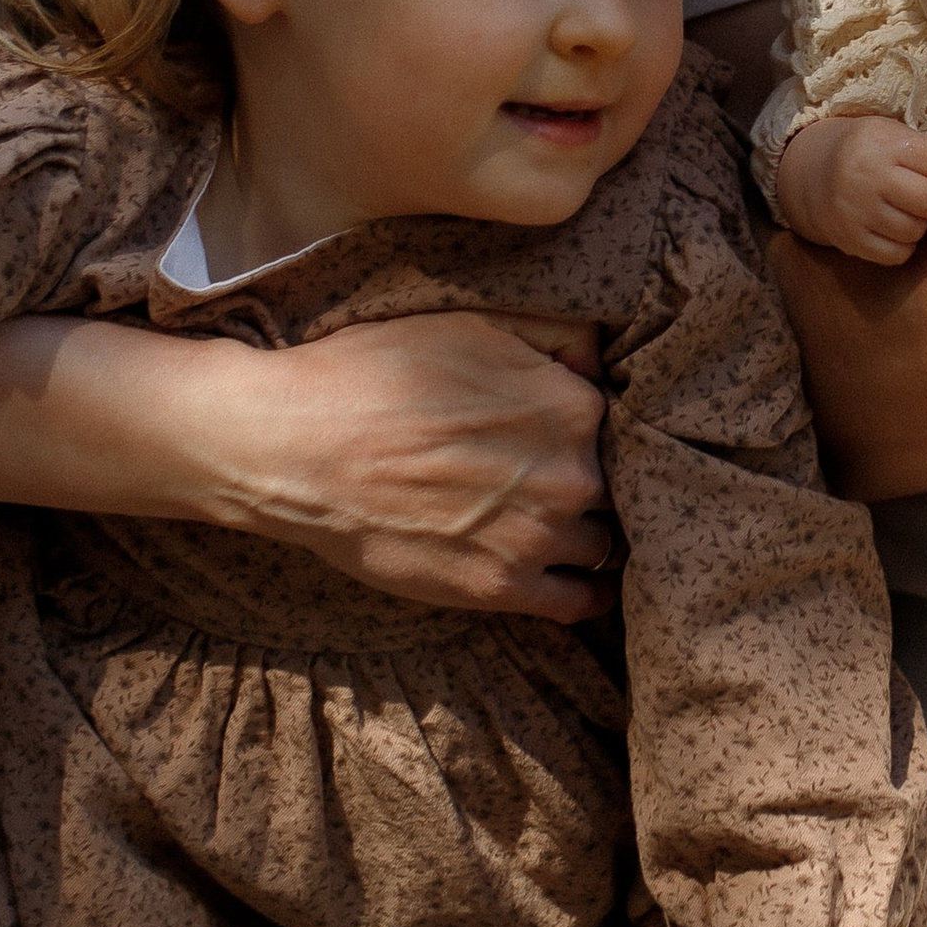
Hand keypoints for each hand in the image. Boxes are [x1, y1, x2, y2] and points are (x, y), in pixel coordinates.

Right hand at [0, 311, 615, 618]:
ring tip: (586, 525)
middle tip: (590, 475)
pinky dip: (588, 592)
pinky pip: (578, 602)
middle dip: (613, 479)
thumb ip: (550, 336)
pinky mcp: (498, 589)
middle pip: (626, 484)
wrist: (296, 449)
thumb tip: (598, 351)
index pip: (630, 418)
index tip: (601, 428)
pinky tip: (584, 579)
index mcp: (570, 405)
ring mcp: (536, 538)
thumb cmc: (373, 373)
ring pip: (608, 545)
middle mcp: (569, 475)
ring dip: (602, 535)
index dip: (613, 423)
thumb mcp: (467, 323)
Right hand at [775, 115, 926, 263]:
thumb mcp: (898, 140)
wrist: (810, 172)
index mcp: (887, 142)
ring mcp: (856, 208)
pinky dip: (903, 247)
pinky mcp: (848, 238)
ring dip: (919, 226)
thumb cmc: (871, 154)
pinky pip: (897, 255)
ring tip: (903, 212)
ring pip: (915, 232)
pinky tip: (890, 229)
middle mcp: (869, 174)